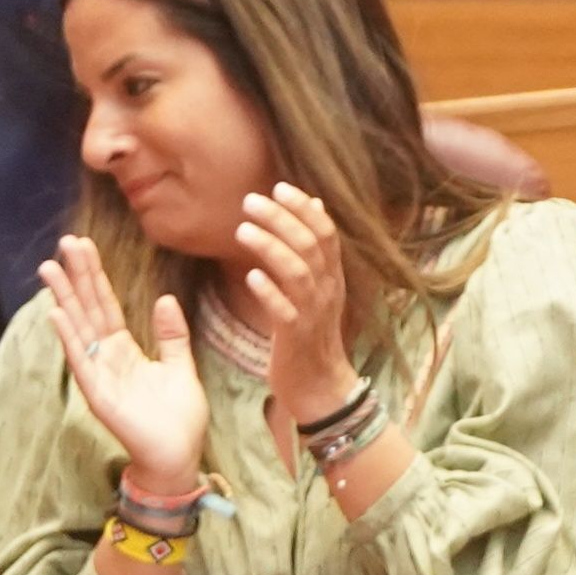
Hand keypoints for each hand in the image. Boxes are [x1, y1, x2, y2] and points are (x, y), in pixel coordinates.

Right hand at [41, 236, 205, 488]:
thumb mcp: (179, 366)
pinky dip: (69, 337)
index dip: (94, 275)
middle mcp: (106, 358)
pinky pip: (82, 361)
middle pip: (88, 309)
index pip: (105, 304)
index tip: (83, 246)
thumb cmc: (178, 418)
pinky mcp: (98, 395)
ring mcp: (99, 375)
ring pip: (79, 329)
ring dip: (63, 298)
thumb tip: (165, 298)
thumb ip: (171, 334)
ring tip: (50, 269)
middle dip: (76, 276)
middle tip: (64, 242)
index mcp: (124, 350)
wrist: (179, 456)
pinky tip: (57, 313)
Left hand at [233, 183, 355, 422]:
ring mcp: (313, 313)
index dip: (304, 208)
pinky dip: (269, 291)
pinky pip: (285, 310)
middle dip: (281, 219)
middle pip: (309, 245)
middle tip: (251, 201)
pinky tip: (251, 276)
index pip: (326, 233)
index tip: (280, 187)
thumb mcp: (321, 287)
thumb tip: (317, 204)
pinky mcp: (296, 337)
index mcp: (333, 277)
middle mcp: (328, 290)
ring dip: (270, 248)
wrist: (320, 386)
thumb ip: (317, 248)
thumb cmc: (313, 333)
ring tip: (243, 231)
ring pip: (298, 272)